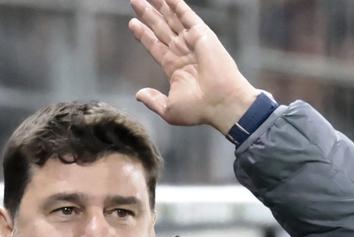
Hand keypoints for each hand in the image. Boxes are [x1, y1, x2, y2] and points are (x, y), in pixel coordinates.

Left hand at [127, 0, 260, 134]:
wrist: (221, 103)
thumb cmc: (199, 110)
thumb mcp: (169, 109)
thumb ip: (153, 100)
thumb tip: (138, 94)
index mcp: (175, 68)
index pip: (155, 45)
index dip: (143, 34)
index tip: (132, 22)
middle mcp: (182, 52)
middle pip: (160, 28)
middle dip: (148, 14)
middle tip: (135, 0)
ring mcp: (192, 42)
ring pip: (171, 19)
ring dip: (159, 6)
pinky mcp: (201, 34)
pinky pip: (186, 15)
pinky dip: (176, 4)